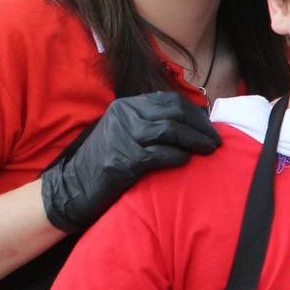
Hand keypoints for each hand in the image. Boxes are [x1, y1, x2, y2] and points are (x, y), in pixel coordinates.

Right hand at [42, 91, 219, 233]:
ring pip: (170, 131)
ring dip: (195, 141)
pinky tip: (186, 160)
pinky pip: (160, 154)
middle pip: (174, 113)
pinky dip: (178, 156)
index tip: (210, 127)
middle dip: (200, 127)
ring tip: (209, 150)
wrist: (73, 187)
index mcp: (126, 106)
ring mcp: (121, 136)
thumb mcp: (125, 133)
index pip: (169, 101)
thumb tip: (195, 123)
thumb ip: (151, 123)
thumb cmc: (107, 162)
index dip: (195, 113)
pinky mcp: (122, 160)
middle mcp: (123, 116)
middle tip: (215, 141)